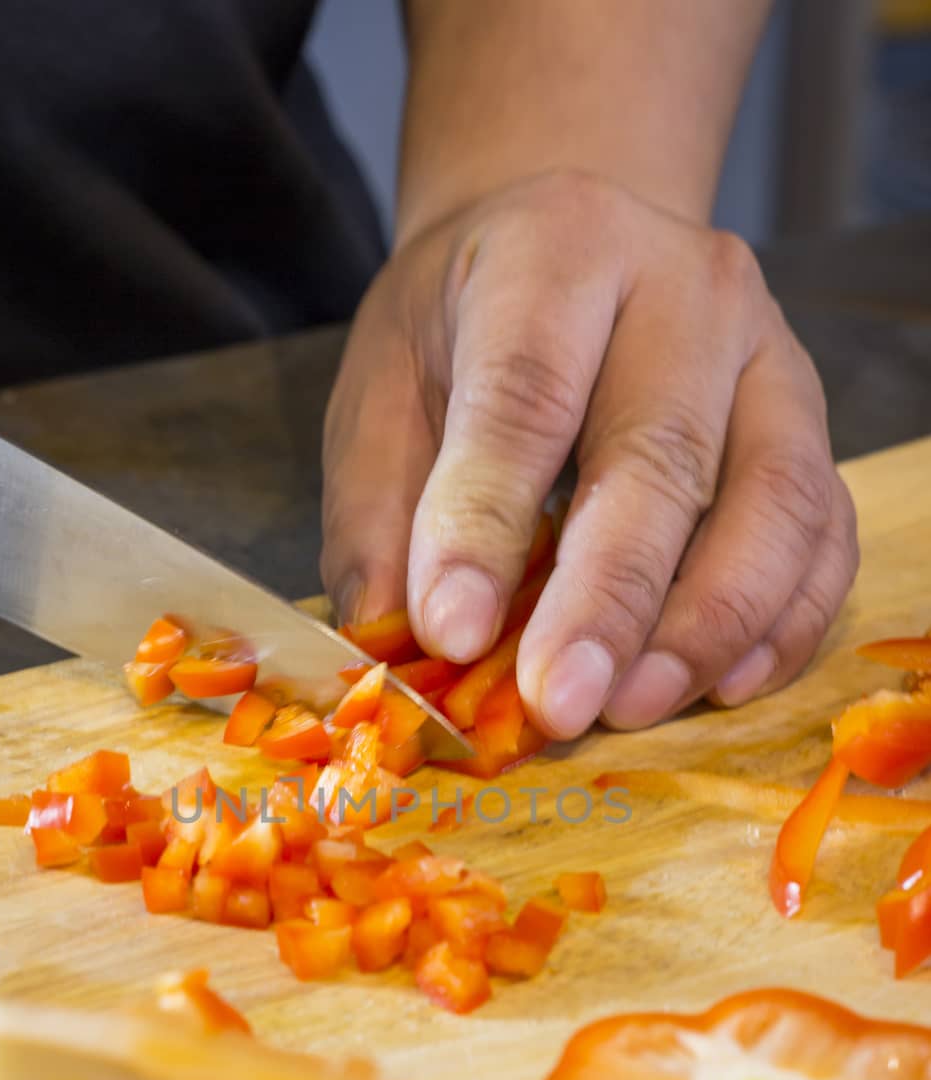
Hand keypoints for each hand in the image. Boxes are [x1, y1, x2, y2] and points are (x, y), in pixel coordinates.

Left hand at [321, 170, 857, 737]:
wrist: (570, 245)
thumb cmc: (465, 333)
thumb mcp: (384, 392)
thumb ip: (378, 519)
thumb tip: (396, 648)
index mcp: (556, 252)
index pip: (525, 394)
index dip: (487, 526)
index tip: (452, 637)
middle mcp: (688, 288)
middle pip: (664, 454)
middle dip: (609, 600)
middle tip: (558, 704)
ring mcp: (772, 356)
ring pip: (776, 500)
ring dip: (708, 625)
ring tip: (632, 708)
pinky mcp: (816, 427)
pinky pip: (827, 535)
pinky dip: (786, 624)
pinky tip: (721, 685)